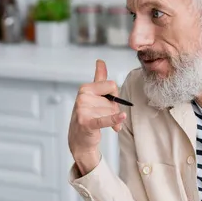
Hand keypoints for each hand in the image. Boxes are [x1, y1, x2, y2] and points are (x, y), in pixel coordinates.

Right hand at [68, 59, 125, 173]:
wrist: (80, 139)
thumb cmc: (89, 115)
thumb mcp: (93, 95)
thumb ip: (99, 78)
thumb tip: (100, 61)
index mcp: (86, 88)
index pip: (112, 85)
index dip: (114, 96)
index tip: (109, 103)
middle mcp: (83, 97)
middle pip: (113, 100)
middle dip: (114, 109)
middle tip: (108, 116)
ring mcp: (83, 110)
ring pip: (112, 111)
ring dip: (114, 120)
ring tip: (108, 125)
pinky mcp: (86, 123)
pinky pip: (104, 119)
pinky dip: (114, 120)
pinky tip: (122, 118)